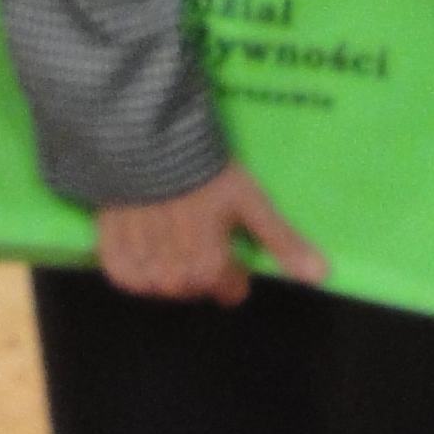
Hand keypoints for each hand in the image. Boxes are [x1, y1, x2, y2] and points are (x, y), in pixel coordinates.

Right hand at [96, 161, 325, 303]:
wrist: (145, 143)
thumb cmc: (205, 172)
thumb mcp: (250, 201)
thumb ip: (282, 242)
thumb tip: (321, 275)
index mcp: (209, 269)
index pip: (230, 289)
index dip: (233, 263)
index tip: (227, 236)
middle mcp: (174, 279)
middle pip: (196, 289)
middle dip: (203, 266)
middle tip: (200, 228)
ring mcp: (141, 270)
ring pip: (162, 288)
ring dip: (170, 267)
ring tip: (171, 230)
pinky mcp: (112, 256)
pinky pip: (128, 278)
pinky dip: (137, 265)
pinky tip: (144, 237)